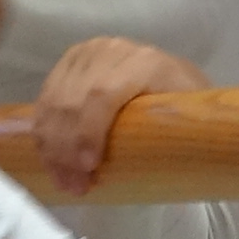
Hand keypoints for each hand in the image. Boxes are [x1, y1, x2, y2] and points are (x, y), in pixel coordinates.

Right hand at [33, 39, 208, 195]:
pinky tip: (52, 161)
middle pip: (73, 100)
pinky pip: (45, 100)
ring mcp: (86, 55)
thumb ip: (184, 131)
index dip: (89, 131)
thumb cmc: (185, 108)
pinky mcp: (67, 63)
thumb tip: (179, 164)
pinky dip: (44, 134)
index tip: (89, 167)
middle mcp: (111, 51)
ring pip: (53, 102)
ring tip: (64, 182)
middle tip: (74, 188)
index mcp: (144, 62)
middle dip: (66, 149)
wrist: (172, 81)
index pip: (103, 93)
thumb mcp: (194, 115)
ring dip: (52, 147)